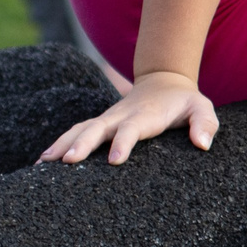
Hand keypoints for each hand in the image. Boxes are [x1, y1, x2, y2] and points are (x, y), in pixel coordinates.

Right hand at [42, 70, 217, 165]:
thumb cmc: (185, 102)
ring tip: (43, 164)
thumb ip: (205, 123)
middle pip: (98, 128)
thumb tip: (203, 144)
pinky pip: (75, 132)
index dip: (123, 142)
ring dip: (62, 143)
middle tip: (67, 161)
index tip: (115, 160)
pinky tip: (41, 162)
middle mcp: (121, 116)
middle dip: (83, 143)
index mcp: (145, 115)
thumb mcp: (202, 108)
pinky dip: (58, 143)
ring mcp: (107, 119)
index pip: (132, 129)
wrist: (164, 82)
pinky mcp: (99, 124)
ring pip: (80, 129)